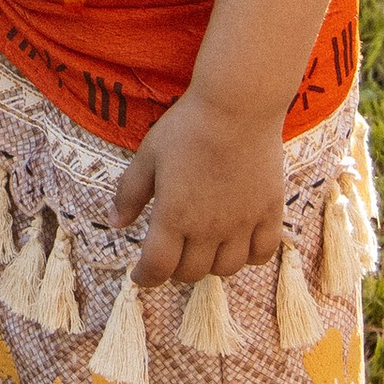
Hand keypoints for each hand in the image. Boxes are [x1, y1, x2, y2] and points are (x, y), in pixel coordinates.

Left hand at [115, 89, 285, 285]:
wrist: (237, 106)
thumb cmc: (188, 126)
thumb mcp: (148, 155)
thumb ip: (129, 193)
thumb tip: (114, 222)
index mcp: (173, 215)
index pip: (157, 267)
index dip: (145, 277)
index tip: (140, 275)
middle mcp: (208, 228)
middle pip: (190, 272)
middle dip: (174, 270)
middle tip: (170, 255)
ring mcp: (242, 223)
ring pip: (226, 269)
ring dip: (210, 266)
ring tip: (202, 249)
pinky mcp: (269, 212)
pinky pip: (262, 253)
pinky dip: (249, 257)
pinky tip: (238, 244)